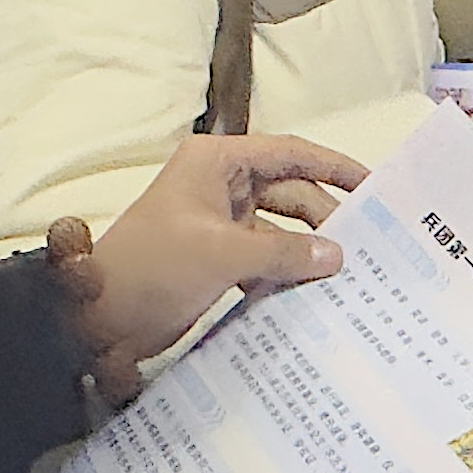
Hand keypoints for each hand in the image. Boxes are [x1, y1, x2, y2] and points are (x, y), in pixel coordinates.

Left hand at [83, 134, 366, 394]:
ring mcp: (218, 222)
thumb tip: (338, 256)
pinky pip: (265, 256)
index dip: (335, 167)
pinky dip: (286, 272)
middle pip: (291, 191)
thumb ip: (285, 252)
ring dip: (307, 249)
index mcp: (217, 162)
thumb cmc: (154, 268)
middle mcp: (220, 184)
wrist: (97, 319)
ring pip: (280, 228)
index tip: (375, 186)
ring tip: (349, 273)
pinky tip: (313, 293)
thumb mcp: (224, 254)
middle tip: (370, 244)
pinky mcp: (217, 257)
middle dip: (326, 217)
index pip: (291, 153)